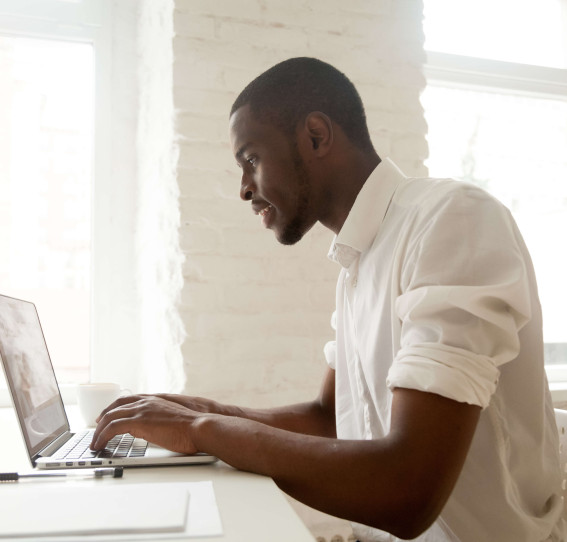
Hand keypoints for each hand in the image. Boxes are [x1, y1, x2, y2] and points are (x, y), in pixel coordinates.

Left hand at [90, 395, 205, 453]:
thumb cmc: (192, 427)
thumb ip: (161, 419)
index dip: (115, 407)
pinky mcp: (138, 422)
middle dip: (103, 417)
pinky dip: (102, 436)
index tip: (108, 415)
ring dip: (99, 431)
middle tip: (97, 427)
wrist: (199, 426)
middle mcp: (146, 402)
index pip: (128, 400)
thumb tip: (155, 429)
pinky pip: (112, 428)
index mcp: (155, 400)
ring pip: (110, 417)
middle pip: (115, 406)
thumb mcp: (173, 419)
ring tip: (95, 442)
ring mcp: (141, 411)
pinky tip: (100, 445)